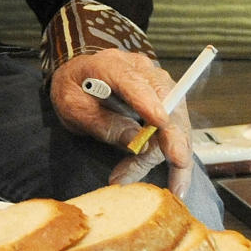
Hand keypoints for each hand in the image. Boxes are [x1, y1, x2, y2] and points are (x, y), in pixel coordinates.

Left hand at [48, 48, 192, 198]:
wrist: (77, 76)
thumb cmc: (73, 89)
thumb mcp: (74, 107)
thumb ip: (102, 122)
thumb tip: (138, 142)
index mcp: (112, 65)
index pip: (134, 83)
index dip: (149, 104)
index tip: (161, 124)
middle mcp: (142, 70)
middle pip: (167, 103)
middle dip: (172, 141)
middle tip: (172, 180)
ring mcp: (156, 82)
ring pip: (176, 119)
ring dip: (173, 155)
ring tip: (163, 185)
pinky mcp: (164, 98)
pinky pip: (176, 127)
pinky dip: (176, 153)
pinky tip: (175, 179)